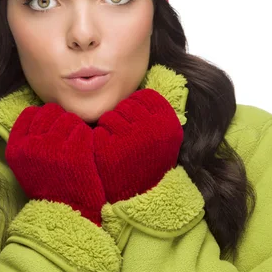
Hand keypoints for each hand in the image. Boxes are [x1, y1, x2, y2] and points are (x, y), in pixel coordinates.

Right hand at [5, 102, 105, 225]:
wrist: (68, 214)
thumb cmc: (49, 189)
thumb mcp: (26, 166)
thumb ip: (28, 141)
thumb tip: (39, 113)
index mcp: (15, 149)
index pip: (29, 114)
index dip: (43, 118)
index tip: (50, 131)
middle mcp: (31, 146)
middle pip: (50, 111)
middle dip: (60, 121)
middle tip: (66, 139)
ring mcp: (53, 147)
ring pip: (68, 118)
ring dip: (74, 128)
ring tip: (75, 147)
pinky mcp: (75, 151)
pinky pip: (83, 129)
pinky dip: (86, 138)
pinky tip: (84, 151)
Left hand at [93, 88, 183, 203]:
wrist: (132, 197)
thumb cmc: (145, 161)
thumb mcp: (160, 135)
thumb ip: (156, 111)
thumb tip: (151, 74)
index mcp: (170, 125)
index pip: (145, 97)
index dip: (137, 111)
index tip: (140, 130)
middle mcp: (155, 131)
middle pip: (128, 104)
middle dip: (123, 119)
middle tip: (128, 142)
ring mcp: (133, 139)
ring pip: (113, 114)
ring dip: (111, 128)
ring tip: (120, 148)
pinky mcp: (111, 148)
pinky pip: (101, 126)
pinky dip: (101, 136)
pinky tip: (109, 153)